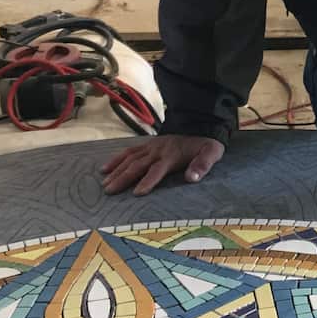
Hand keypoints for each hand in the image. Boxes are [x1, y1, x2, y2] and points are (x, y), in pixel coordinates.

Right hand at [102, 134, 224, 195]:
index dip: (148, 181)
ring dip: (116, 171)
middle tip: (110, 191)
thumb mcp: (211, 153)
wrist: (199, 125)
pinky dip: (116, 160)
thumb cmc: (204, 144)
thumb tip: (192, 178)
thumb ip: (202, 165)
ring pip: (129, 159)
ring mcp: (150, 147)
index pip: (157, 170)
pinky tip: (105, 169)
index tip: (137, 193)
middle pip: (137, 165)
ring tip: (105, 184)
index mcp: (172, 155)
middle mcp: (157, 151)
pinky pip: (128, 151)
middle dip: (123, 178)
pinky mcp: (146, 145)